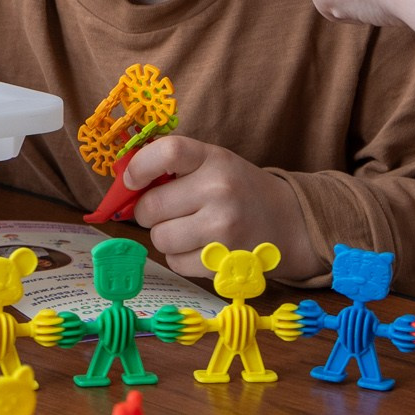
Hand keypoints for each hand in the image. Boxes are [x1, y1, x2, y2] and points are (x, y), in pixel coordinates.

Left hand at [124, 135, 317, 278]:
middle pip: (151, 207)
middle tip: (166, 211)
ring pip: (159, 238)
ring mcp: (221, 229)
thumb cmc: (240, 189)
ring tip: (187, 229)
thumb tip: (124, 185)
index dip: (139, 166)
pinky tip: (200, 248)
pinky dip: (180, 257)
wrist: (290, 222)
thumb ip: (176, 168)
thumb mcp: (215, 164)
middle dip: (149, 212)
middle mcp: (219, 190)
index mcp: (214, 159)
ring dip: (165, 236)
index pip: (167, 152)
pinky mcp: (222, 262)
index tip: (131, 180)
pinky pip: (175, 262)